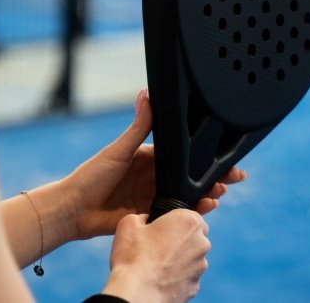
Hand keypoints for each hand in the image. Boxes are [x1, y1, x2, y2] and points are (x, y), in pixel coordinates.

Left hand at [62, 90, 245, 239]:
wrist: (74, 209)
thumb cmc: (92, 175)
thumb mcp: (118, 149)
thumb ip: (138, 126)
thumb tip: (147, 93)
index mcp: (149, 158)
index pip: (184, 154)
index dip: (205, 155)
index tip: (227, 155)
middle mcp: (154, 176)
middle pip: (191, 176)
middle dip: (214, 176)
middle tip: (235, 178)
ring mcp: (153, 197)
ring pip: (188, 195)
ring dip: (206, 195)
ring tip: (218, 194)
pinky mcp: (150, 216)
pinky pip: (175, 214)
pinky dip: (191, 212)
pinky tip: (203, 210)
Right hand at [103, 209, 210, 302]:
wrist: (138, 294)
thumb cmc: (133, 256)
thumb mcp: (129, 222)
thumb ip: (143, 216)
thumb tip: (146, 221)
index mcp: (189, 221)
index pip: (191, 214)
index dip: (174, 220)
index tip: (160, 227)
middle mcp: (201, 243)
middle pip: (194, 236)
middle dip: (179, 238)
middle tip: (156, 244)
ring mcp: (200, 267)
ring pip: (191, 257)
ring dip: (178, 258)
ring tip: (154, 264)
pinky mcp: (195, 286)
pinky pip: (187, 275)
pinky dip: (176, 275)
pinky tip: (159, 277)